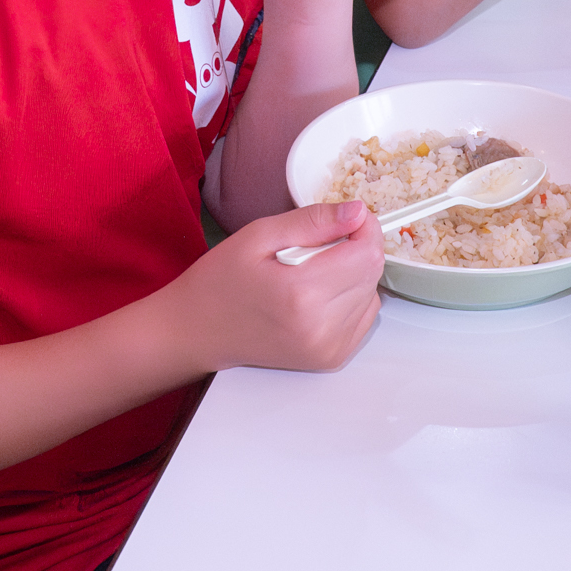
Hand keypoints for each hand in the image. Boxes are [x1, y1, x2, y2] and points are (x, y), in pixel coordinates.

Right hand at [163, 200, 383, 371]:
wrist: (198, 332)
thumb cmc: (220, 282)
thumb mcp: (258, 236)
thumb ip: (312, 221)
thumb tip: (358, 211)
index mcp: (301, 294)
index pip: (367, 253)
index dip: (363, 228)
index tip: (346, 218)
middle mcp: (320, 327)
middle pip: (372, 273)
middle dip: (357, 248)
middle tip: (320, 242)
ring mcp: (327, 348)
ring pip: (372, 294)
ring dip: (353, 274)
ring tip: (313, 271)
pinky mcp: (330, 358)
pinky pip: (363, 316)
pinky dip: (351, 298)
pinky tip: (318, 294)